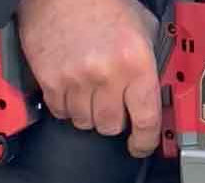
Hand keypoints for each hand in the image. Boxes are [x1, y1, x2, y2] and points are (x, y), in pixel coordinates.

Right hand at [18, 0, 160, 157]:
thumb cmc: (100, 0)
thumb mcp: (140, 26)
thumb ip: (149, 62)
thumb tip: (153, 91)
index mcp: (135, 63)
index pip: (145, 120)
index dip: (144, 140)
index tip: (141, 145)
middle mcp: (107, 75)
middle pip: (111, 126)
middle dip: (113, 118)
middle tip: (110, 102)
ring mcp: (76, 80)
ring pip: (85, 123)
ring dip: (88, 113)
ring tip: (88, 90)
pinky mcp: (51, 80)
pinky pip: (61, 112)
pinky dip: (66, 105)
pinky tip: (70, 87)